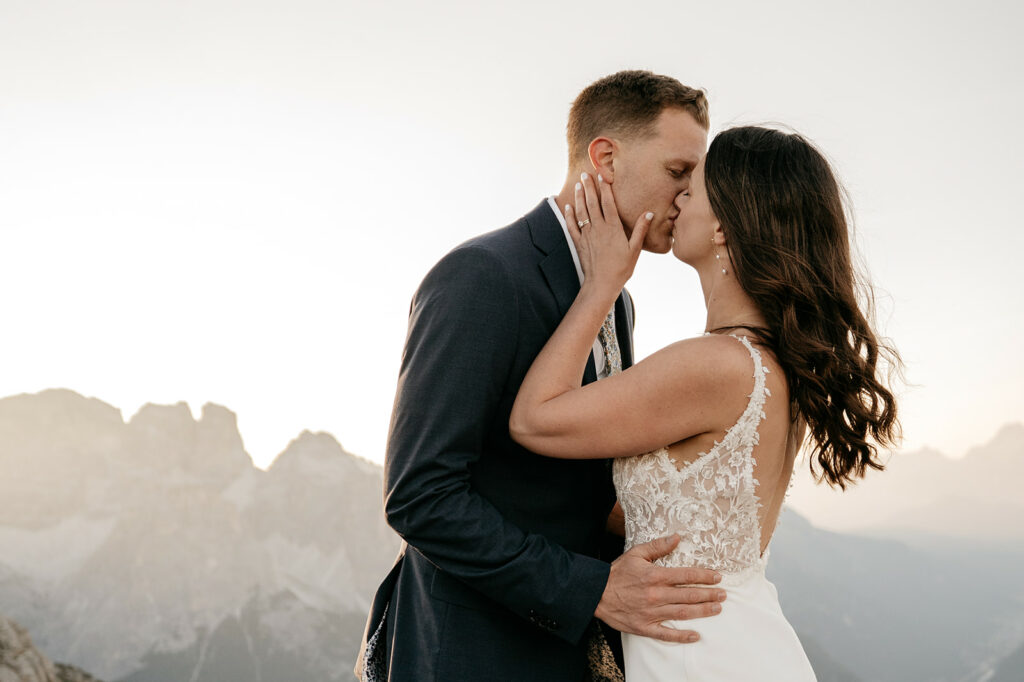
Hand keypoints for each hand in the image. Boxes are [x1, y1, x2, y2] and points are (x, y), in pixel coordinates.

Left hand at [565, 172, 650, 297]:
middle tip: (586, 174)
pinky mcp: (579, 244)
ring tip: (578, 185)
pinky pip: (572, 227)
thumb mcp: (635, 250)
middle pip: (592, 203)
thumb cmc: (621, 268)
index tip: (602, 175)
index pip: (608, 203)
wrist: (601, 284)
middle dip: (589, 187)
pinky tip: (568, 207)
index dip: (605, 188)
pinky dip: (569, 216)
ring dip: (579, 197)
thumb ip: (640, 230)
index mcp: (613, 228)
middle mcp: (598, 229)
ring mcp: (587, 236)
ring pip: (581, 212)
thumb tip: (648, 213)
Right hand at [595, 534, 725, 643]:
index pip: (686, 575)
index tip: (718, 577)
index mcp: (655, 576)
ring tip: (717, 609)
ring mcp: (651, 612)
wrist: (596, 593)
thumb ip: (658, 546)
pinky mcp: (644, 626)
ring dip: (702, 611)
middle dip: (709, 594)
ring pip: (683, 613)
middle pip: (689, 595)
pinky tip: (695, 636)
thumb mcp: (636, 553)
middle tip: (724, 595)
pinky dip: (681, 636)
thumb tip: (677, 537)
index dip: (704, 576)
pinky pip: (666, 634)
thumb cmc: (617, 572)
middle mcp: (656, 595)